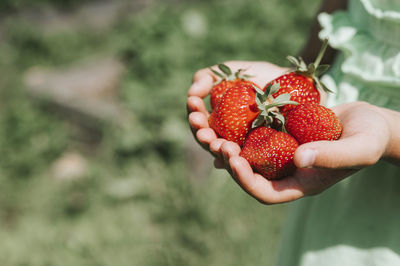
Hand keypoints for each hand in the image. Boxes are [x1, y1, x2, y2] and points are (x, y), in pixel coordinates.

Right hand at [187, 61, 287, 161]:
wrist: (294, 85)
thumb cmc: (261, 78)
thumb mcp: (230, 71)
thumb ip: (207, 76)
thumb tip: (193, 92)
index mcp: (216, 121)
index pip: (199, 123)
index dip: (194, 115)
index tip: (194, 102)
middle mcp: (227, 137)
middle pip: (208, 142)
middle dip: (202, 136)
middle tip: (203, 130)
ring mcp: (243, 149)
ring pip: (224, 156)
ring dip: (217, 151)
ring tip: (218, 145)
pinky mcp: (261, 159)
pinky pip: (246, 169)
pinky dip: (238, 166)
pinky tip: (234, 160)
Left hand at [219, 102, 395, 203]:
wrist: (366, 121)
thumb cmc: (368, 139)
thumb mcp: (358, 149)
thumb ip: (331, 156)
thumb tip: (299, 159)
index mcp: (298, 184)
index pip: (264, 192)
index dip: (245, 180)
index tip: (232, 159)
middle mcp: (283, 170)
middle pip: (246, 173)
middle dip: (226, 158)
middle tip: (212, 140)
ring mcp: (278, 151)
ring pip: (242, 151)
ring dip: (222, 139)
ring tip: (206, 123)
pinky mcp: (276, 132)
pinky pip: (250, 132)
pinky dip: (235, 124)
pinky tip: (222, 109)